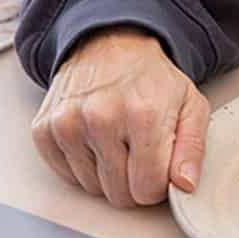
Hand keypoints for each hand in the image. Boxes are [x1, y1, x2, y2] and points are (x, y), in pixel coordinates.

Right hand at [31, 25, 209, 208]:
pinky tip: (95, 138)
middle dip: (133, 179)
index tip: (159, 164)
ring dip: (107, 172)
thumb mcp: (190, 104)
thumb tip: (185, 184)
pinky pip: (66, 177)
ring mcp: (68, 124)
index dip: (158, 183)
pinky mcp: (44, 129)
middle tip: (139, 148)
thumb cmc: (151, 77)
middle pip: (119, 194)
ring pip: (92, 189)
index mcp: (144, 114)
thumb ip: (193, 148)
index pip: (147, 189)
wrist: (111, 42)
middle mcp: (102, 119)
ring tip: (117, 138)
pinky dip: (82, 165)